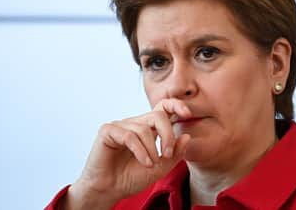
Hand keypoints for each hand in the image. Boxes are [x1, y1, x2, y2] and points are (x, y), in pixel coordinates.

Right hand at [63, 99, 192, 209]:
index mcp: (148, 128)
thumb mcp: (160, 168)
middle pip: (158, 116)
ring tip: (151, 165)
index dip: (176, 105)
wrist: (109, 191)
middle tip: (168, 154)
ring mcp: (121, 125)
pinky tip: (144, 163)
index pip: (163, 107)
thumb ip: (175, 154)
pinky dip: (140, 151)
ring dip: (151, 150)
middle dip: (168, 135)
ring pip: (144, 129)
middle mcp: (135, 123)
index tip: (187, 114)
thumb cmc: (131, 178)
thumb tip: (186, 136)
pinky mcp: (108, 131)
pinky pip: (129, 135)